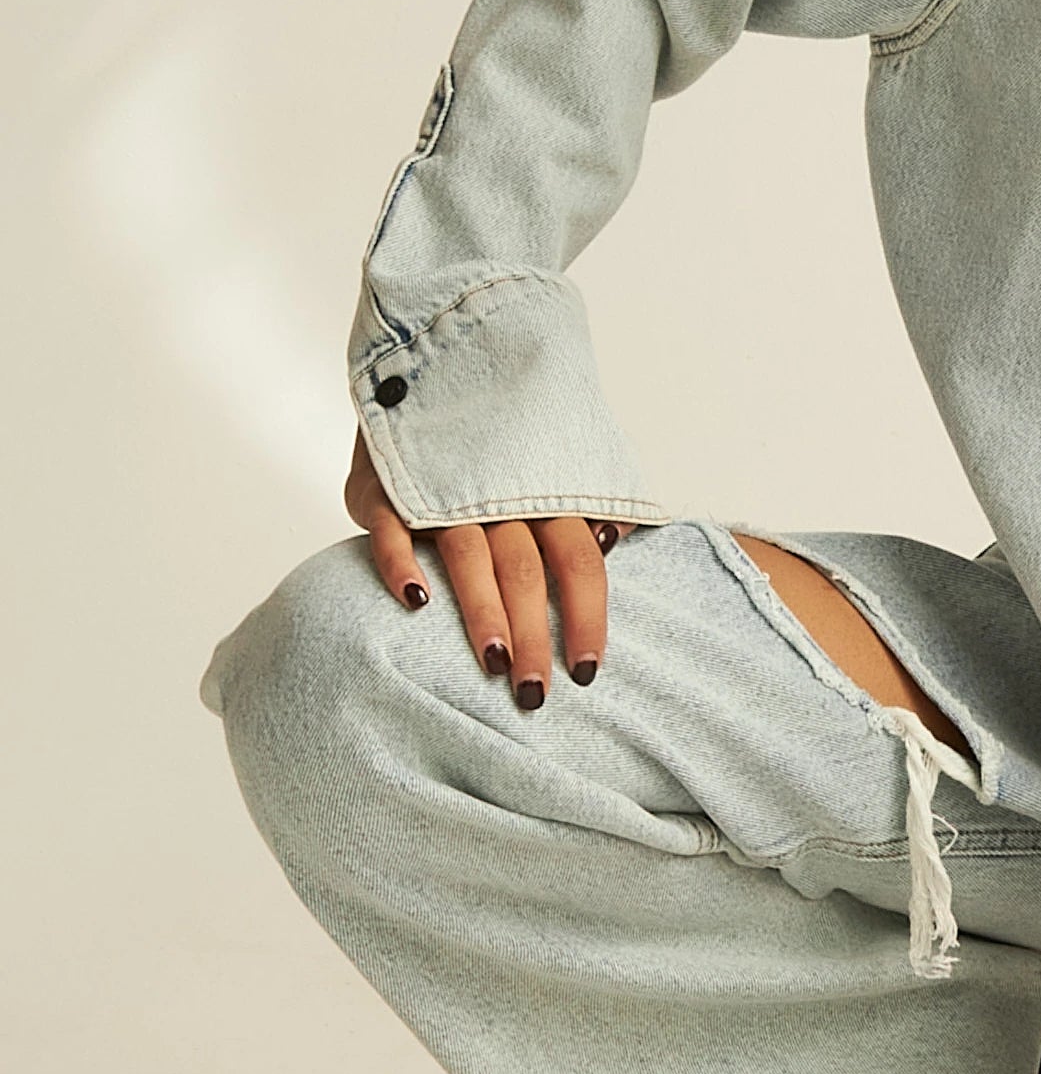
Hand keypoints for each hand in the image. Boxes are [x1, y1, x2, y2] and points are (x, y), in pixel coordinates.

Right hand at [346, 427, 621, 709]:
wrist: (428, 378)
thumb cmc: (503, 447)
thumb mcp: (558, 464)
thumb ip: (595, 504)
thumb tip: (620, 540)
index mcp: (547, 495)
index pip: (579, 561)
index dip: (586, 616)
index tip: (586, 672)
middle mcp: (499, 494)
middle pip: (526, 571)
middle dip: (533, 636)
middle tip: (534, 694)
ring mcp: (441, 491)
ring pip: (469, 554)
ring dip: (482, 609)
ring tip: (492, 664)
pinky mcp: (387, 491)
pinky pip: (393, 528)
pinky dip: (402, 562)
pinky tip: (416, 601)